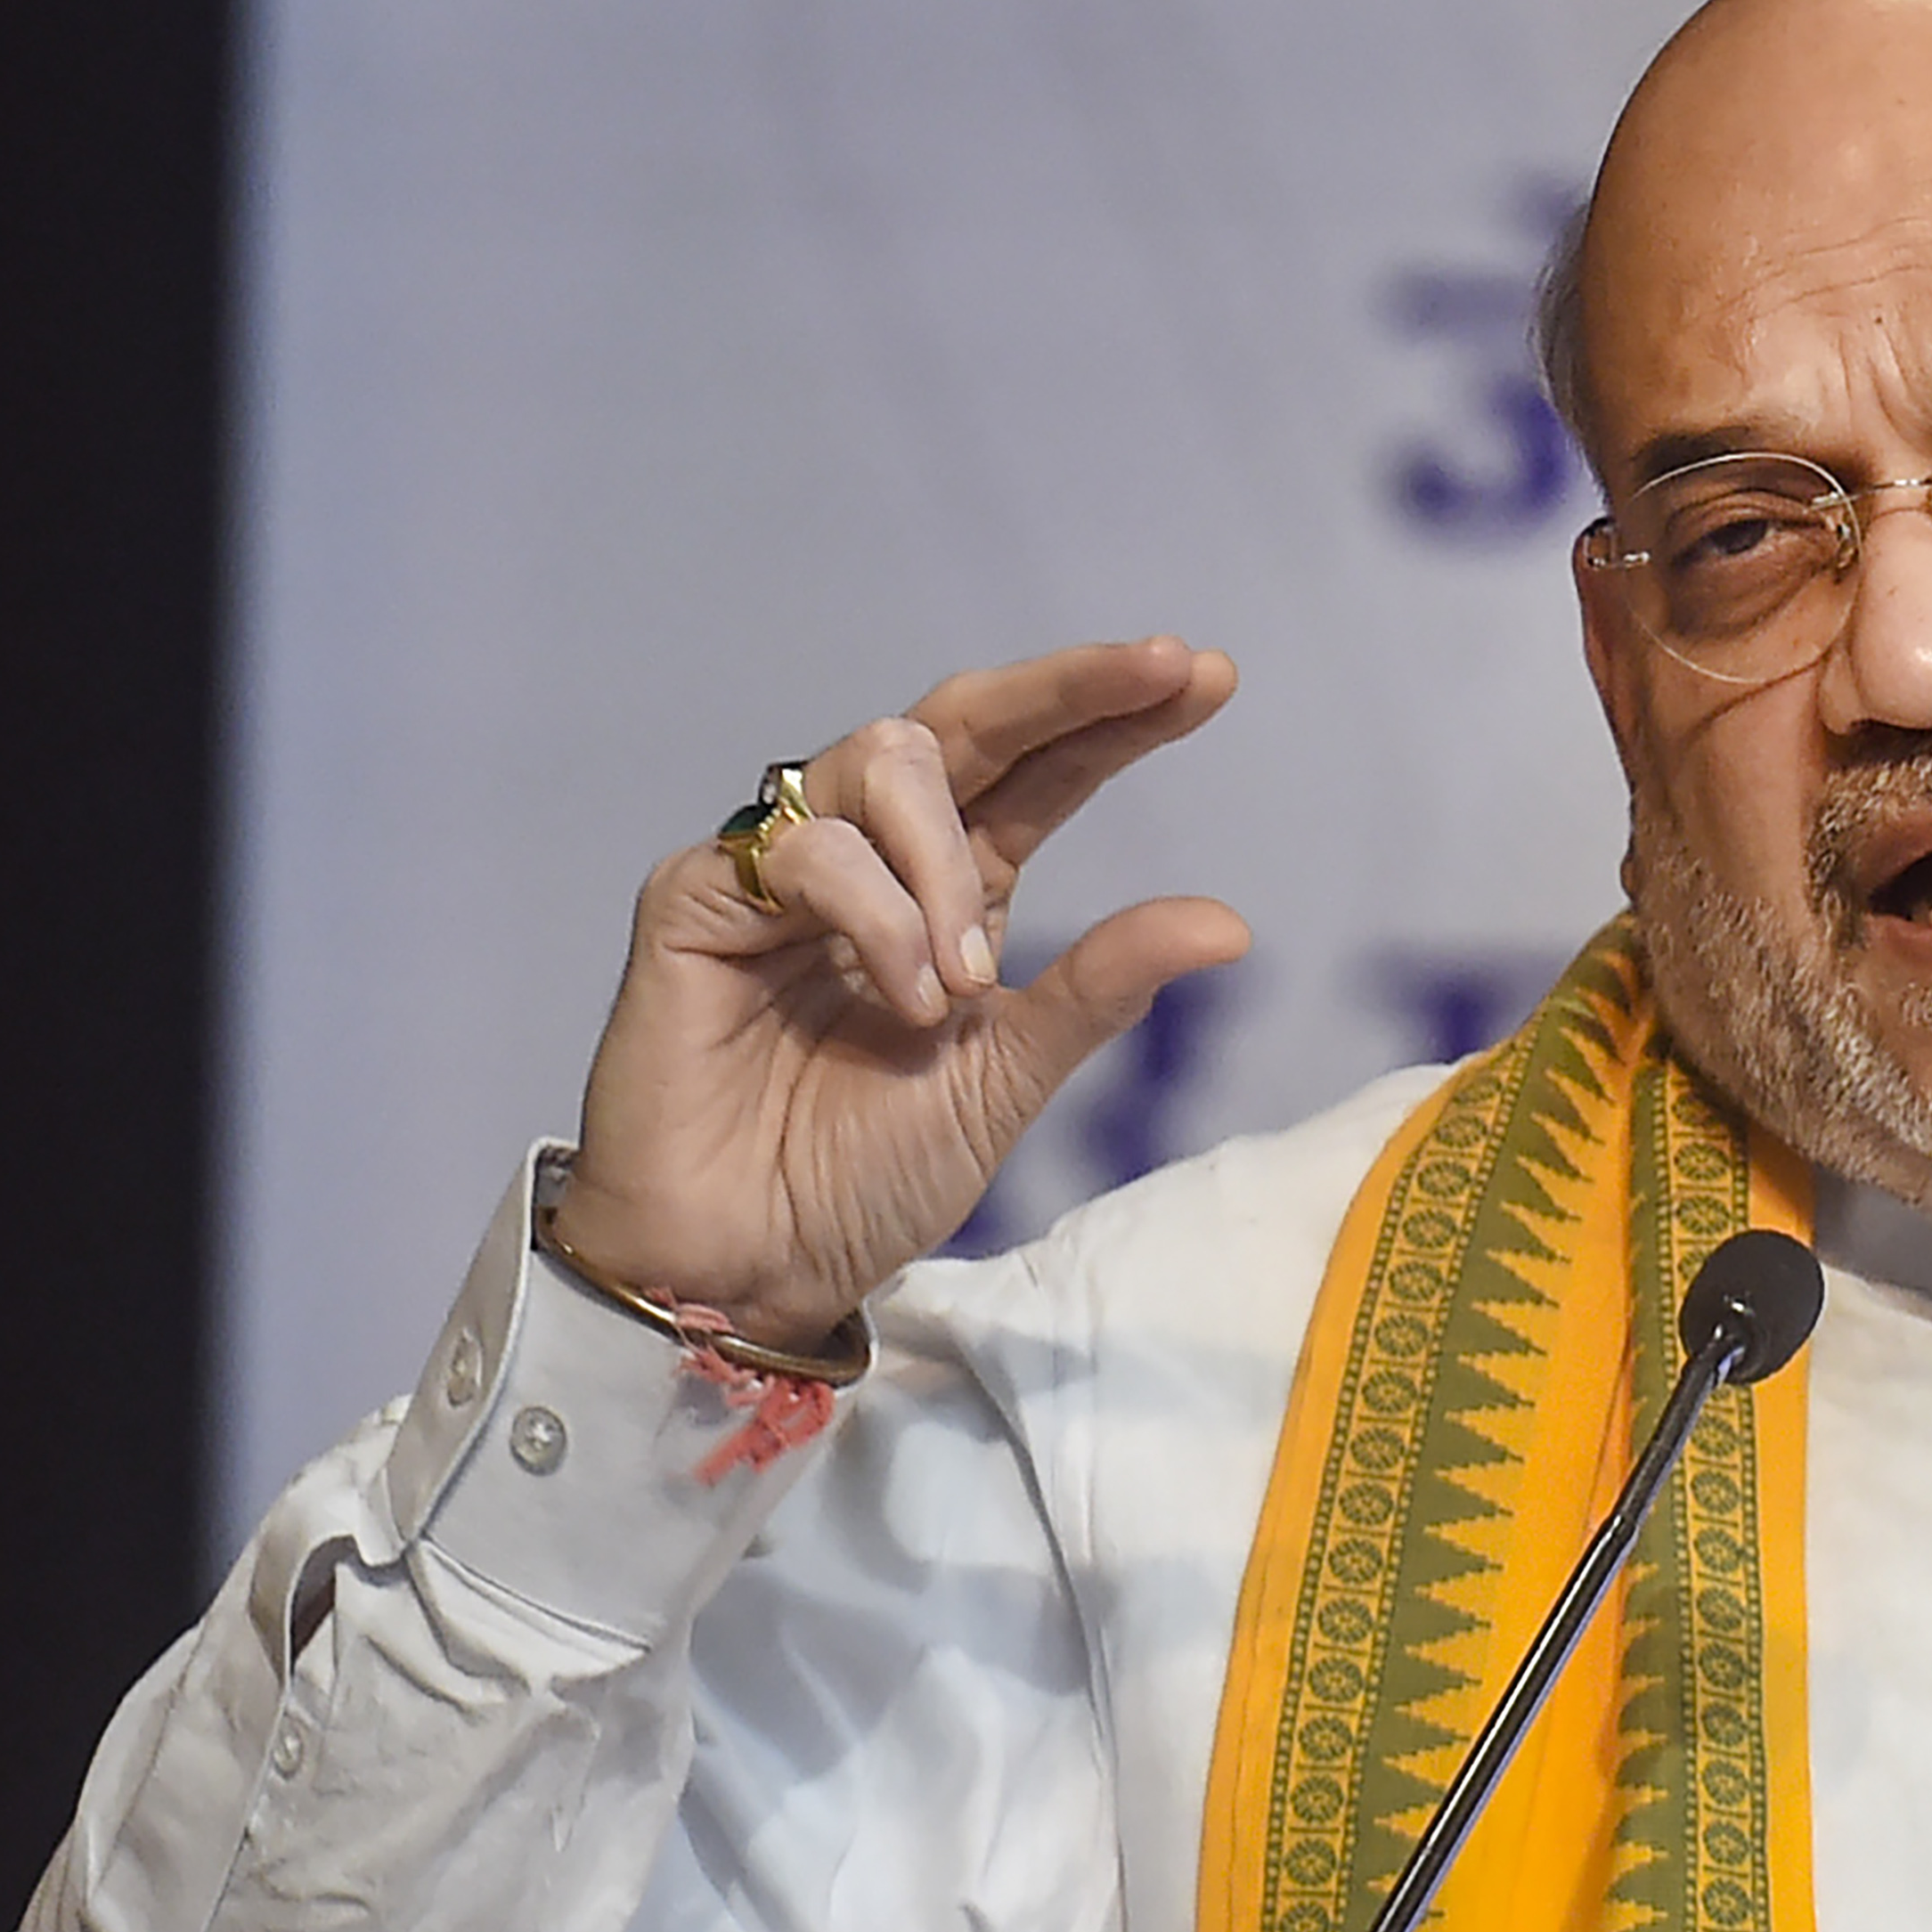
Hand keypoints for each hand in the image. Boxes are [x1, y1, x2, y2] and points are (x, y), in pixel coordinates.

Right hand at [548, 637, 1249, 1345]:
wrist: (751, 1261)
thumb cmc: (865, 1177)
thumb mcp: (1012, 1077)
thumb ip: (1102, 988)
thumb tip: (1233, 924)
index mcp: (952, 893)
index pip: (1041, 774)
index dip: (1112, 717)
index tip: (1206, 674)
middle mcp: (872, 860)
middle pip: (964, 722)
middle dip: (1066, 686)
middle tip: (1157, 670)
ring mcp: (781, 869)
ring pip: (884, 760)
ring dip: (947, 863)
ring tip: (964, 992)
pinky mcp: (698, 897)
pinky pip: (806, 849)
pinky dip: (877, 916)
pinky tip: (903, 999)